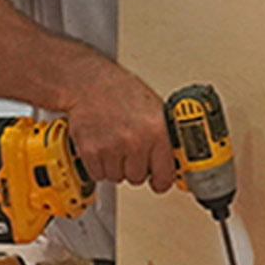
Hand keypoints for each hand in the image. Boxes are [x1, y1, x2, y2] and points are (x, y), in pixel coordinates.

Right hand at [64, 63, 177, 192]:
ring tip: (113, 143)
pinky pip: (98, 174)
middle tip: (128, 148)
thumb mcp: (155, 110)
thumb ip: (164, 138)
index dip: (160, 180)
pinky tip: (101, 145)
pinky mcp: (91, 151)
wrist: (90, 83)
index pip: (164, 176)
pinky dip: (98, 164)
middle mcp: (136, 141)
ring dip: (115, 165)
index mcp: (158, 131)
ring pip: (117, 177)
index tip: (158, 181)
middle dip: (133, 167)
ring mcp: (112, 147)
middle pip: (138, 178)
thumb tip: (173, 162)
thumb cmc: (122, 93)